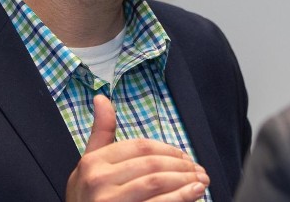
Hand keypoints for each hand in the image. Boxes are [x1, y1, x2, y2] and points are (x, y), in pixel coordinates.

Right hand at [66, 95, 208, 201]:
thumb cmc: (88, 199)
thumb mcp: (89, 165)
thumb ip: (100, 133)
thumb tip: (101, 97)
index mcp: (93, 162)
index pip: (140, 147)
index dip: (168, 149)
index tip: (184, 156)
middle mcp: (98, 181)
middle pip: (152, 164)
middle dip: (182, 165)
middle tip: (199, 170)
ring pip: (157, 182)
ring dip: (185, 180)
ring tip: (201, 181)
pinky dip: (181, 197)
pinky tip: (194, 194)